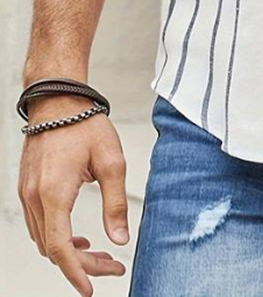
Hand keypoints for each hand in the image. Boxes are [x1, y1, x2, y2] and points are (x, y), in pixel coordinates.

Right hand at [18, 94, 128, 295]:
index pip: (60, 247)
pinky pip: (39, 225)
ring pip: (44, 239)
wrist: (58, 99)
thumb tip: (120, 240)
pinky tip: (80, 236)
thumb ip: (115, 203)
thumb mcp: (111, 161)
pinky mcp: (27, 188)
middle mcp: (35, 197)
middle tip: (111, 266)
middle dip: (82, 263)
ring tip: (100, 253)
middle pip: (53, 248)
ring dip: (70, 251)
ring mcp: (27, 193)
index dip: (76, 271)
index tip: (91, 288)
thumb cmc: (85, 124)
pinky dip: (58, 236)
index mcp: (54, 192)